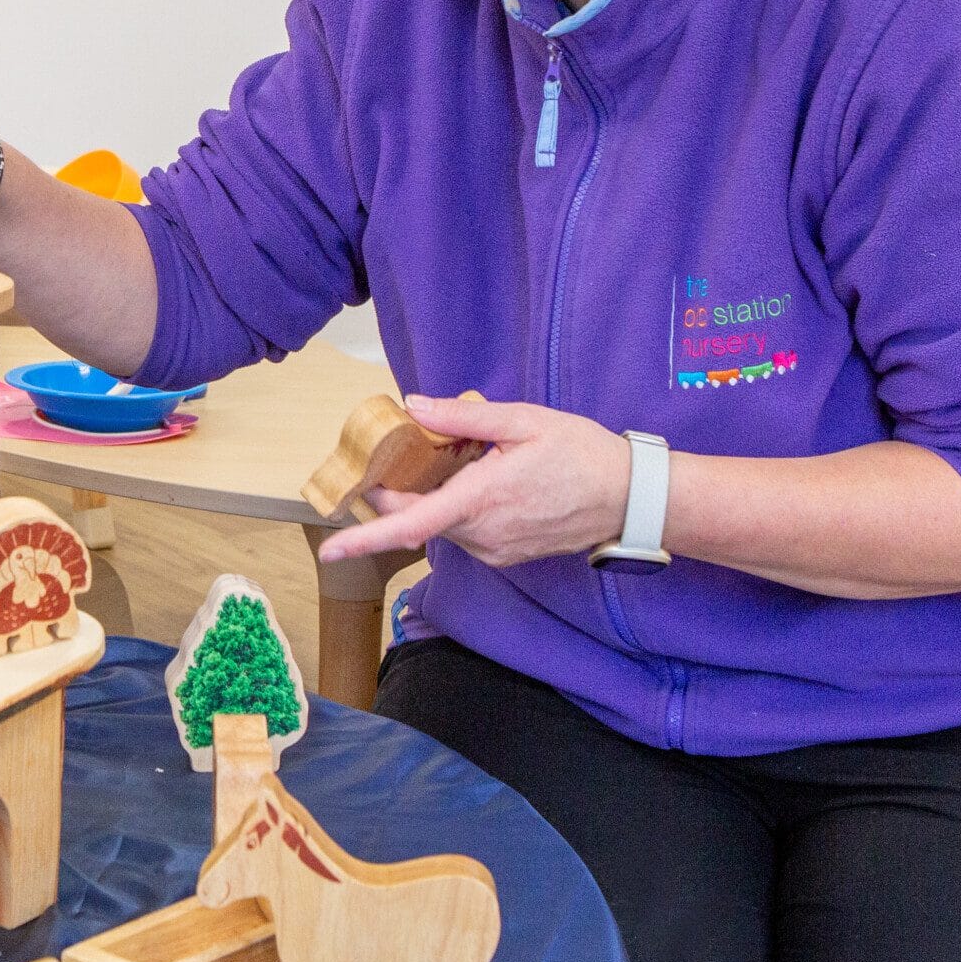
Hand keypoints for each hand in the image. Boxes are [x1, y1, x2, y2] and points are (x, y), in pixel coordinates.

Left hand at [317, 395, 630, 568]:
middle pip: (419, 517)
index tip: (331, 548)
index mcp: (481, 500)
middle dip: (401, 488)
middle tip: (403, 451)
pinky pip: (464, 531)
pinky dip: (458, 507)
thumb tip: (412, 406)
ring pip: (441, 524)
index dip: (366, 537)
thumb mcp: (522, 421)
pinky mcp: (504, 555)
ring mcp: (494, 550)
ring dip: (436, 495)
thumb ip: (462, 416)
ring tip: (469, 459)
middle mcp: (482, 535)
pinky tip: (484, 480)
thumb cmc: (581, 454)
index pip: (411, 524)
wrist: (629, 497)